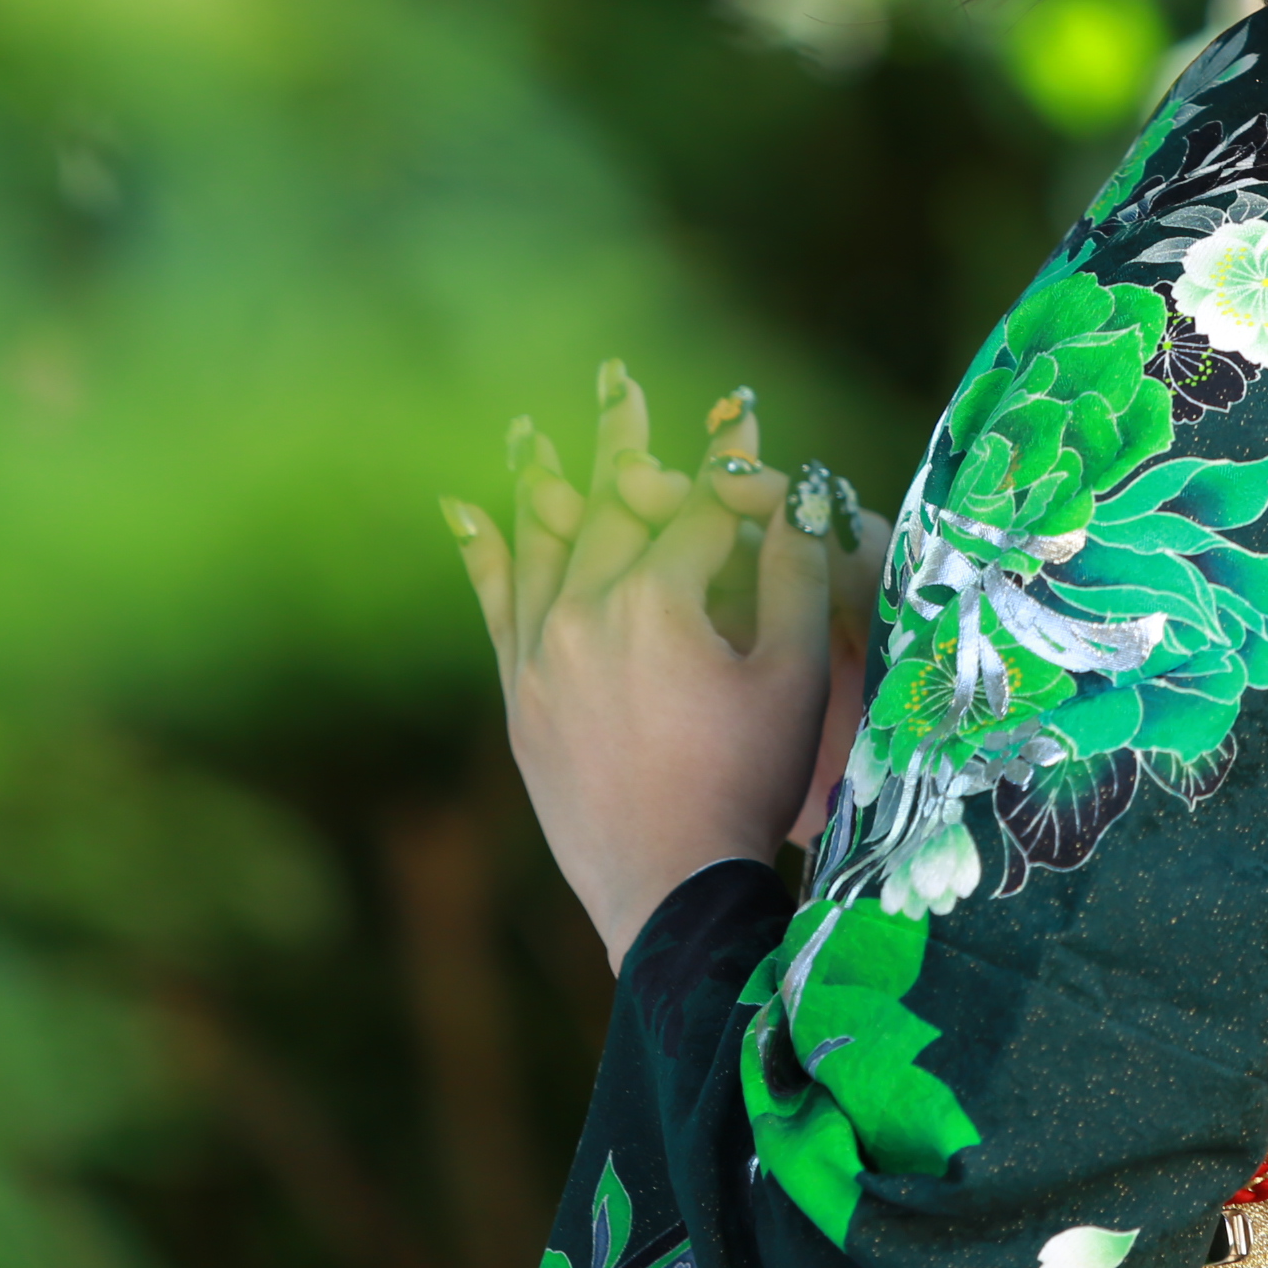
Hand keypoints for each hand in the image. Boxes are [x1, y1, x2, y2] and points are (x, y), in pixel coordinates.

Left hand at [445, 362, 830, 969]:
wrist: (671, 889)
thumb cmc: (749, 782)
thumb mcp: (797, 675)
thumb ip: (799, 572)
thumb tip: (802, 488)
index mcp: (658, 600)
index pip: (702, 507)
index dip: (734, 467)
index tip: (747, 417)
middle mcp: (586, 611)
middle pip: (612, 503)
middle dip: (625, 441)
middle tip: (615, 378)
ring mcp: (543, 653)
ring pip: (543, 542)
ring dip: (541, 479)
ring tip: (529, 430)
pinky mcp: (521, 695)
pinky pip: (497, 603)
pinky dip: (484, 551)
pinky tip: (464, 511)